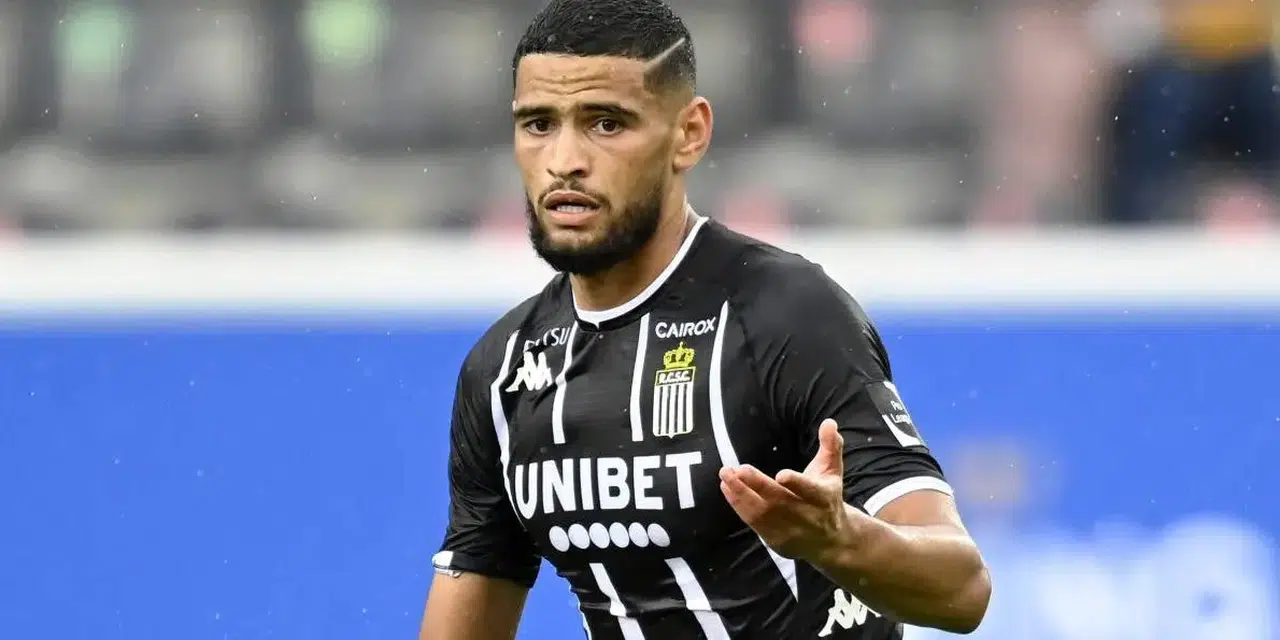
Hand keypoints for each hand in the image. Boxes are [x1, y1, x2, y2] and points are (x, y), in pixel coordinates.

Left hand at [719, 419, 859, 562]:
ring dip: (740, 494)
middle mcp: (806, 516)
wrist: (830, 541)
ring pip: (762, 513)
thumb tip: (829, 422)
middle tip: (738, 469)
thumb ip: (830, 446)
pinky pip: (753, 522)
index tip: (781, 475)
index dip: (796, 483)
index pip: (810, 490)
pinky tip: (727, 488)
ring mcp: (789, 530)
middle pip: (779, 501)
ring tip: (725, 474)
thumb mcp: (833, 471)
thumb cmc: (827, 498)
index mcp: (823, 497)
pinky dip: (738, 505)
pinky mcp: (774, 539)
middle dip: (758, 485)